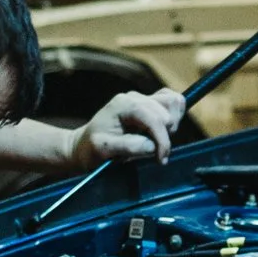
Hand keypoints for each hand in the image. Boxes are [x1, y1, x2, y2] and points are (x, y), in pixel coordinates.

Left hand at [70, 87, 187, 168]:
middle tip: (155, 152)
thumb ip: (128, 146)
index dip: (162, 140)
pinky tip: (162, 131)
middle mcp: (134, 97)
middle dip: (165, 134)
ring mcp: (142, 98)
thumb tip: (151, 146)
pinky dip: (174, 116)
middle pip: (167, 110)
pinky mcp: (148, 103)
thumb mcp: (103, 149)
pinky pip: (172, 102)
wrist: (84, 145)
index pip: (154, 118)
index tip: (160, 159)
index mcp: (123, 104)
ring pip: (173, 103)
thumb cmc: (90, 149)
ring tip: (158, 141)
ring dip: (171, 125)